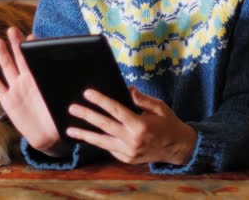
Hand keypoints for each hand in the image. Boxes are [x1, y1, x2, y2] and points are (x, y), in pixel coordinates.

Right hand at [0, 27, 65, 155]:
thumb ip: (64, 85)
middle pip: (20, 58)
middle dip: (16, 44)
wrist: (48, 136)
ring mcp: (16, 89)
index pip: (35, 59)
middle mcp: (27, 81)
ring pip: (8, 68)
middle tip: (12, 29)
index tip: (31, 37)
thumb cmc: (58, 115)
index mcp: (40, 78)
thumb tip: (77, 72)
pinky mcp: (8, 101)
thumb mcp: (62, 98)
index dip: (33, 48)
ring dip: (2, 55)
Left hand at [66, 87, 197, 165]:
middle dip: (87, 116)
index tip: (87, 93)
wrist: (178, 148)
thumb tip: (127, 89)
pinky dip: (98, 141)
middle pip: (105, 125)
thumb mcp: (159, 107)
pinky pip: (109, 148)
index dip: (100, 100)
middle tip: (72, 108)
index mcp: (140, 125)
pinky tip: (86, 135)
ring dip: (85, 134)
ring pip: (102, 141)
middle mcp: (133, 140)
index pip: (116, 110)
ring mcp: (129, 152)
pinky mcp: (127, 159)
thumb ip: (141, 98)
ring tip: (70, 130)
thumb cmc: (168, 123)